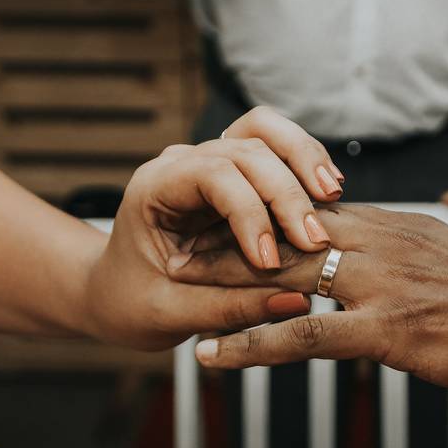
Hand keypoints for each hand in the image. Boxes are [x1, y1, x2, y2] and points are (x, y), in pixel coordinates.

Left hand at [82, 106, 343, 349]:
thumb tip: (295, 302)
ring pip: (264, 133)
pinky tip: (326, 192)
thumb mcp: (170, 314)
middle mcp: (181, 164)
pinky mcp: (234, 174)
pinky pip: (274, 148)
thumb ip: (229, 308)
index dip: (250, 212)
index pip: (212, 175)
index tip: (271, 261)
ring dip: (302, 160)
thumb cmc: (132, 302)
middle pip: (246, 149)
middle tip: (316, 241)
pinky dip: (302, 162)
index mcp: (153, 189)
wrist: (115, 293)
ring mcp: (209, 161)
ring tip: (332, 196)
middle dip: (286, 192)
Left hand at [168, 204, 447, 416]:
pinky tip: (212, 354)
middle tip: (179, 247)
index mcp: (403, 227)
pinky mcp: (394, 330)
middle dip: (229, 240)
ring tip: (175, 290)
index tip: (222, 227)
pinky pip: (304, 334)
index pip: (315, 216)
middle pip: (288, 233)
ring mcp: (388, 284)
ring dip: (225, 284)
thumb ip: (414, 267)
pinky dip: (250, 344)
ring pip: (285, 274)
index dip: (263, 220)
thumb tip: (383, 281)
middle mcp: (388, 244)